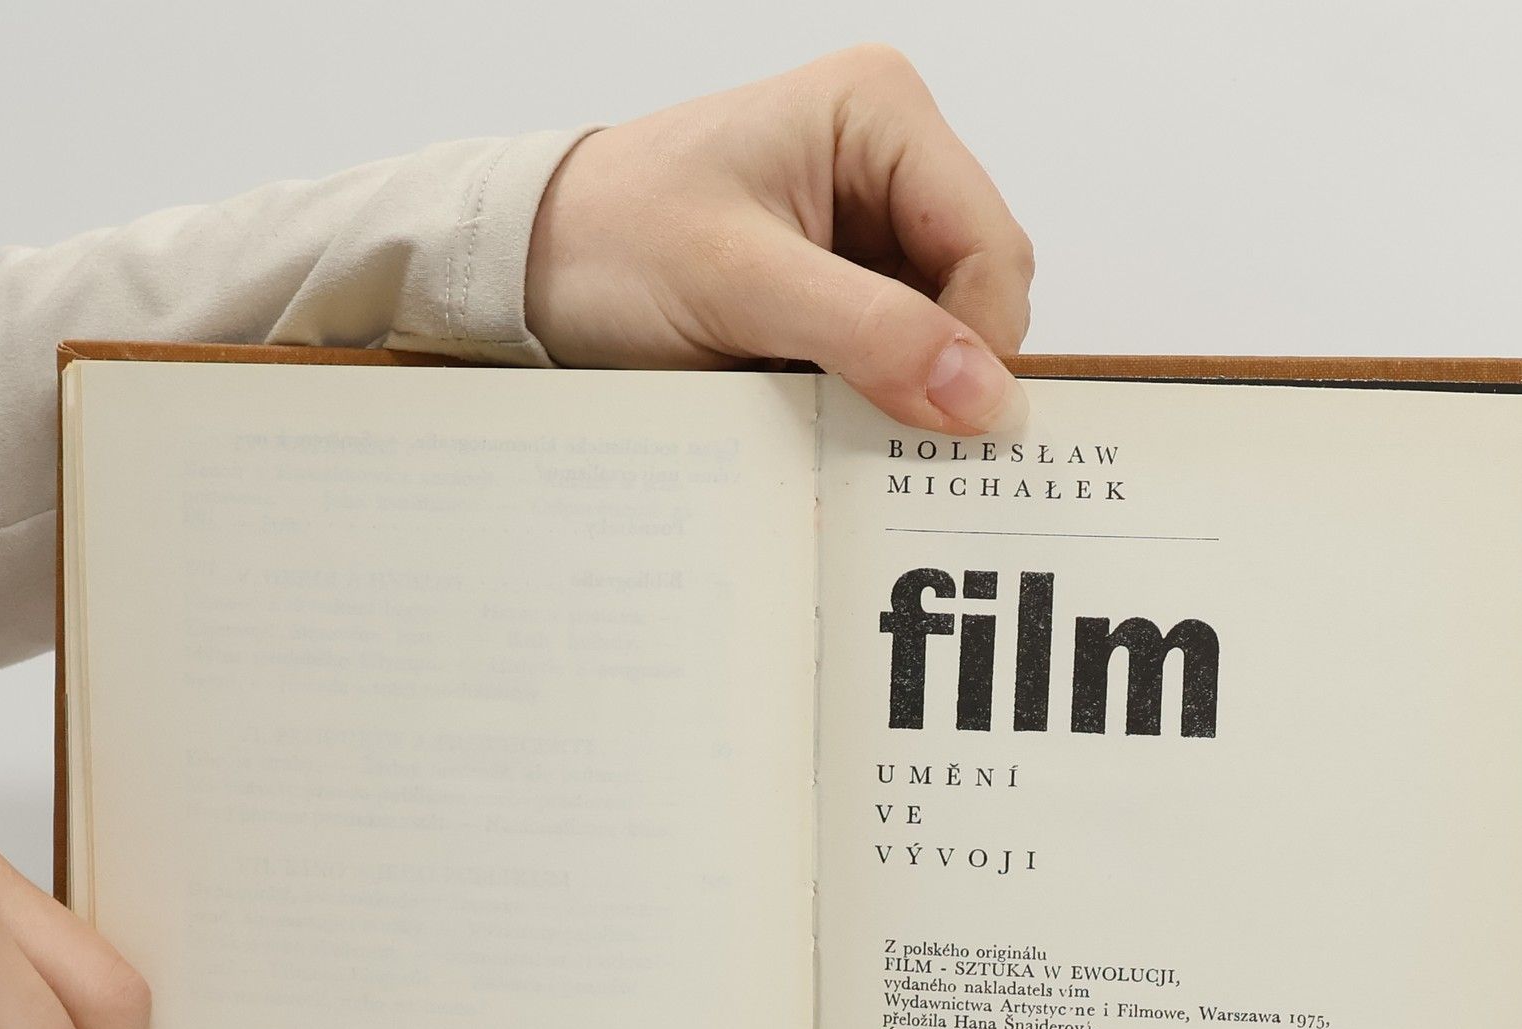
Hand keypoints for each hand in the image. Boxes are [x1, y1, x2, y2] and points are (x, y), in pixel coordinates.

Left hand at [526, 44, 1033, 435]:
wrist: (529, 272)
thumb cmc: (608, 246)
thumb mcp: (741, 287)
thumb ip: (871, 335)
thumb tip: (982, 395)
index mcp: (879, 113)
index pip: (992, 245)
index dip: (979, 343)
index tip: (940, 422)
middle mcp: (889, 160)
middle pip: (980, 292)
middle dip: (941, 368)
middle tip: (874, 423)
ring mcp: (868, 226)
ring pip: (945, 335)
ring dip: (903, 387)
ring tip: (823, 403)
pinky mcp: (843, 285)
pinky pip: (897, 357)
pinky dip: (872, 395)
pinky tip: (817, 401)